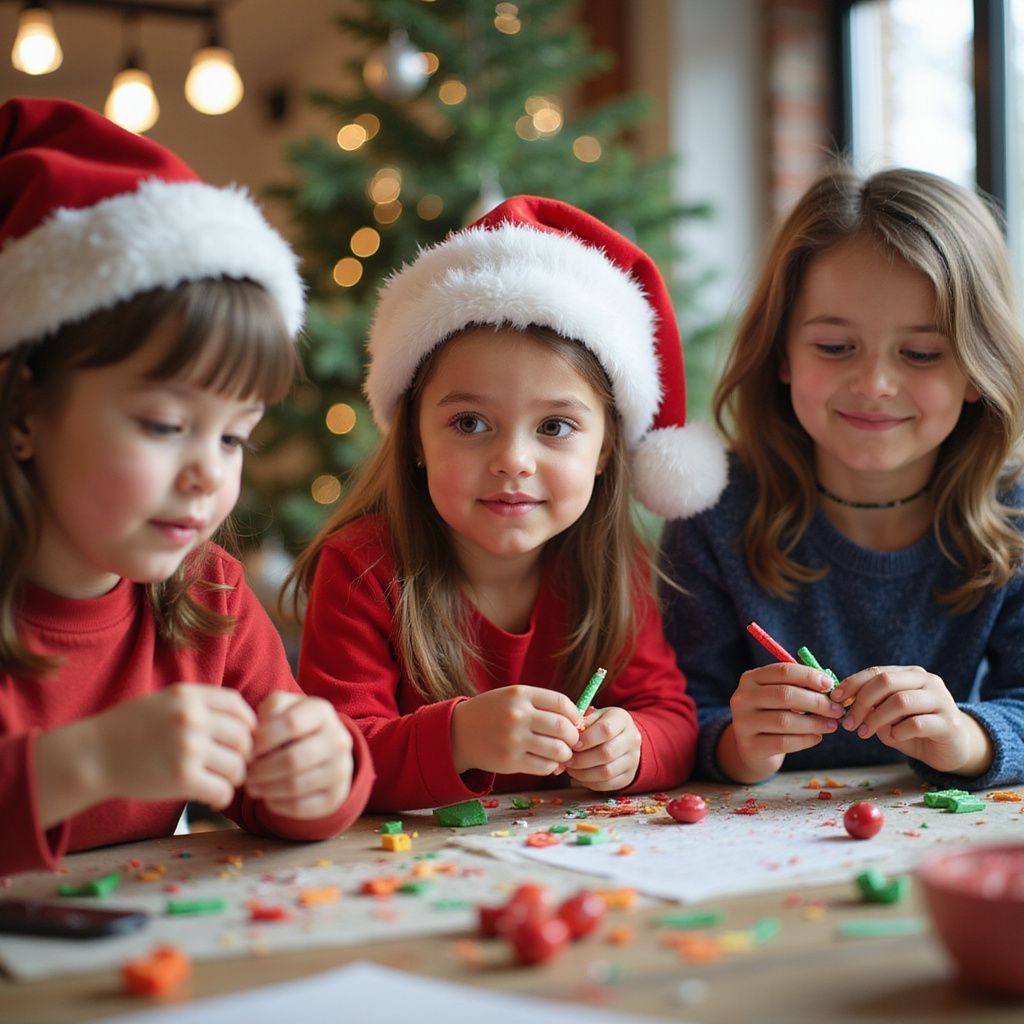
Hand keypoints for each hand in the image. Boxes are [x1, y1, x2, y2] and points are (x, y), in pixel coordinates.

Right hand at [91, 684, 254, 809]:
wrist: (92, 755)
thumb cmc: (128, 729)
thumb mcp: (165, 701)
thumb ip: (200, 704)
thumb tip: (243, 720)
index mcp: (189, 696)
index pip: (237, 705)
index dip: (248, 723)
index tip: (244, 737)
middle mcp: (192, 718)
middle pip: (244, 737)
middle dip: (244, 754)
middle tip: (234, 765)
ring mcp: (189, 748)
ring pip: (238, 766)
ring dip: (235, 778)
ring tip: (221, 781)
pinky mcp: (182, 779)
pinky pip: (222, 790)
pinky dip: (222, 797)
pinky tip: (211, 798)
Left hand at [245, 692, 353, 818]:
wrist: (323, 748)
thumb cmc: (292, 726)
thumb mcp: (281, 708)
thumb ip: (267, 712)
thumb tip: (253, 739)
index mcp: (322, 712)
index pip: (291, 724)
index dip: (263, 738)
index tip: (248, 749)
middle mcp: (338, 739)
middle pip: (294, 759)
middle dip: (261, 770)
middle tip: (245, 774)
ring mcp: (341, 769)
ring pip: (296, 786)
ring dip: (266, 789)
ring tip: (251, 786)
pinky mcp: (335, 796)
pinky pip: (300, 806)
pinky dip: (277, 804)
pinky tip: (268, 797)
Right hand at [451, 686, 581, 775]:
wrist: (459, 732)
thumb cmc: (493, 712)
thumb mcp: (514, 697)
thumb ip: (542, 704)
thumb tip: (577, 721)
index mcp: (520, 694)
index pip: (561, 703)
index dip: (575, 714)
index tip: (576, 722)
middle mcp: (517, 715)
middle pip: (563, 728)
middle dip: (574, 737)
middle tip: (573, 740)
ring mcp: (513, 739)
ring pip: (557, 750)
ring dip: (566, 754)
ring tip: (562, 753)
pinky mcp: (510, 761)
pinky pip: (544, 767)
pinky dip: (552, 766)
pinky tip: (548, 762)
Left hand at [565, 706, 640, 790]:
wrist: (623, 738)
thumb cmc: (603, 725)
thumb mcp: (595, 716)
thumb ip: (582, 723)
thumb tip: (568, 739)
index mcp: (622, 720)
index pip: (606, 729)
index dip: (586, 739)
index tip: (573, 744)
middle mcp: (632, 739)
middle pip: (606, 753)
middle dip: (581, 759)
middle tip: (568, 760)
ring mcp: (633, 760)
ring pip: (606, 772)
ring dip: (583, 773)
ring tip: (572, 769)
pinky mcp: (628, 776)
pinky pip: (608, 784)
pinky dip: (590, 783)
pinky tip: (581, 776)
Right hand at [720, 663, 844, 781]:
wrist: (753, 747)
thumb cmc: (773, 715)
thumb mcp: (779, 696)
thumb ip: (799, 688)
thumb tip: (830, 688)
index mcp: (751, 679)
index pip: (782, 671)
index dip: (808, 676)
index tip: (830, 685)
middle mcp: (743, 698)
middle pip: (784, 694)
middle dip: (816, 702)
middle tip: (837, 709)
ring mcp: (743, 722)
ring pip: (784, 720)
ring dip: (814, 723)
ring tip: (832, 725)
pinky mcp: (750, 746)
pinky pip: (783, 742)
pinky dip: (805, 740)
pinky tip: (817, 737)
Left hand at [831, 667, 993, 774]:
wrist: (951, 749)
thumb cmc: (913, 729)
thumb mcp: (887, 715)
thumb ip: (871, 706)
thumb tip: (842, 702)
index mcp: (911, 674)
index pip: (876, 671)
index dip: (852, 684)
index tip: (835, 699)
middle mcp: (928, 681)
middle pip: (886, 682)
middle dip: (861, 702)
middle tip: (849, 723)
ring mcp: (941, 700)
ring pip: (900, 701)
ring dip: (876, 718)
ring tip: (864, 733)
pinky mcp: (950, 723)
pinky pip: (917, 724)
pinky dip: (898, 731)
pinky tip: (892, 738)